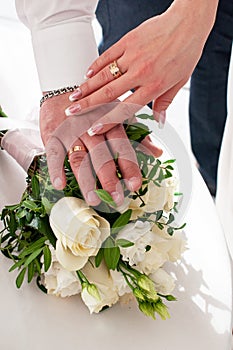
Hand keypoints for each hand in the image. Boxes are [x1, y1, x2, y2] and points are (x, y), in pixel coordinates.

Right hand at [40, 95, 161, 205]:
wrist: (65, 88)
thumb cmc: (97, 107)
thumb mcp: (120, 116)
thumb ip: (138, 136)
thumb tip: (158, 152)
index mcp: (111, 123)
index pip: (122, 147)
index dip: (129, 167)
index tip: (135, 185)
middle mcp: (92, 128)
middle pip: (101, 156)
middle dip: (109, 179)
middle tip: (116, 198)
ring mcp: (71, 132)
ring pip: (79, 158)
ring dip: (86, 180)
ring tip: (93, 199)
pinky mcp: (53, 135)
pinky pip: (53, 154)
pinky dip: (56, 169)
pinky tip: (60, 185)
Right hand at [65, 0, 217, 132]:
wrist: (188, 23)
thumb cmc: (186, 53)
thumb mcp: (179, 82)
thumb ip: (165, 102)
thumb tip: (158, 121)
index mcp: (154, 87)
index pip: (126, 109)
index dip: (107, 121)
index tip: (93, 128)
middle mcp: (141, 73)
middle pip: (109, 93)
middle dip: (88, 105)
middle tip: (72, 112)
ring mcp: (133, 56)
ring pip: (104, 75)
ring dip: (87, 87)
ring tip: (73, 96)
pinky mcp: (128, 41)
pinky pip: (108, 55)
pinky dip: (96, 65)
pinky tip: (86, 74)